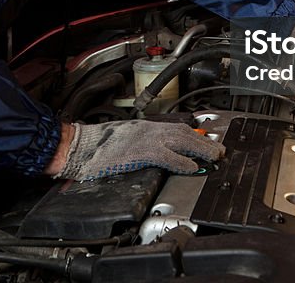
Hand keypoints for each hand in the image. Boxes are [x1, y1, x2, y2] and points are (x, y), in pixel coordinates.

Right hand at [52, 120, 224, 180]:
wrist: (75, 147)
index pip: (174, 128)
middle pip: (182, 131)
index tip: (207, 142)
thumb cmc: (93, 148)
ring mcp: (142, 139)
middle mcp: (145, 130)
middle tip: (219, 150)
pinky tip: (191, 167)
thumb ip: (140, 147)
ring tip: (214, 156)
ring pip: (179, 139)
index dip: (194, 136)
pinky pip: (165, 155)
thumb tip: (157, 157)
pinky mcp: (137, 152)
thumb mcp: (121, 142)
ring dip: (199, 148)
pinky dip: (181, 161)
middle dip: (203, 141)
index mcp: (142, 128)